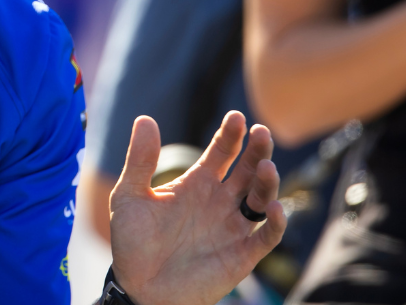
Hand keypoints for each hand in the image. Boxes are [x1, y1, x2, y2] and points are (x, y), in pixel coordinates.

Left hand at [107, 111, 285, 304]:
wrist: (138, 288)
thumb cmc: (132, 243)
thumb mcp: (129, 196)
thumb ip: (139, 160)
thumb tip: (145, 119)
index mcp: (196, 183)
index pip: (222, 152)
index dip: (231, 135)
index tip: (237, 117)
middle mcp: (219, 201)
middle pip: (248, 170)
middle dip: (257, 151)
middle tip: (261, 132)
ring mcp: (231, 227)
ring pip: (261, 199)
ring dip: (268, 182)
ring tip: (266, 166)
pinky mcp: (241, 255)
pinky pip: (266, 236)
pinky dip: (276, 223)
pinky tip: (275, 208)